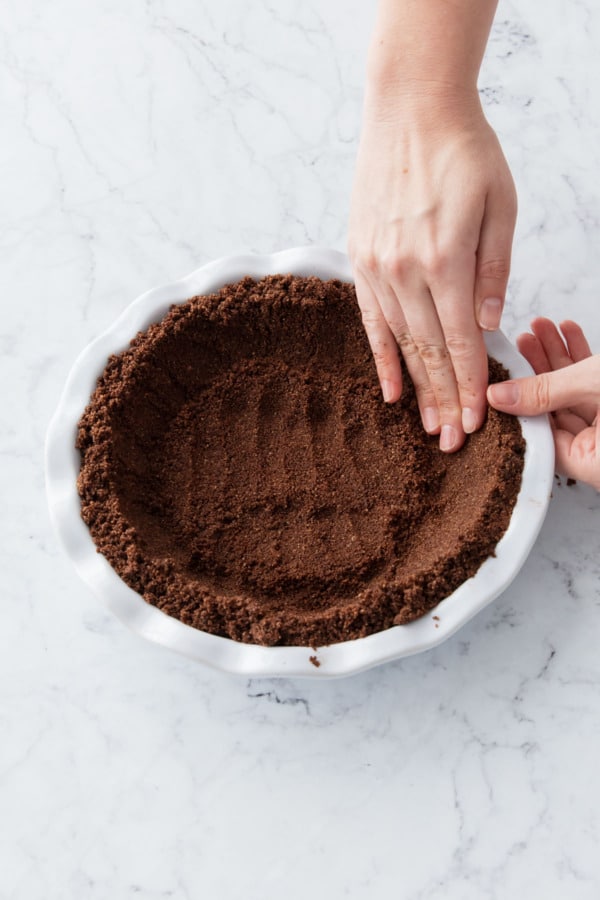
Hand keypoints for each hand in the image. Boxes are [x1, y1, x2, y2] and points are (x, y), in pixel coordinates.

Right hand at [349, 91, 516, 451]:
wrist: (409, 110)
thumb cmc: (463, 152)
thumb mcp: (500, 204)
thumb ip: (495, 268)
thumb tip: (491, 325)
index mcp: (446, 261)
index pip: (462, 342)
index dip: (472, 386)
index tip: (477, 421)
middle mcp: (406, 272)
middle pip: (430, 353)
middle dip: (446, 400)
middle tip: (452, 441)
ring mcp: (378, 269)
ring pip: (401, 345)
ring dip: (417, 389)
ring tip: (427, 426)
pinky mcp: (360, 261)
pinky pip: (371, 323)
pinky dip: (382, 359)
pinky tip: (389, 391)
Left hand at [487, 318, 599, 490]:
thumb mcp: (594, 386)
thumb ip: (545, 390)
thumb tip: (497, 396)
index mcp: (590, 465)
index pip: (535, 440)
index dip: (513, 407)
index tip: (497, 375)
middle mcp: (598, 456)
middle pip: (553, 414)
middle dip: (536, 371)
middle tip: (518, 342)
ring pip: (573, 397)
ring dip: (558, 359)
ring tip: (539, 329)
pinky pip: (593, 391)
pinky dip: (582, 363)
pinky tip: (567, 332)